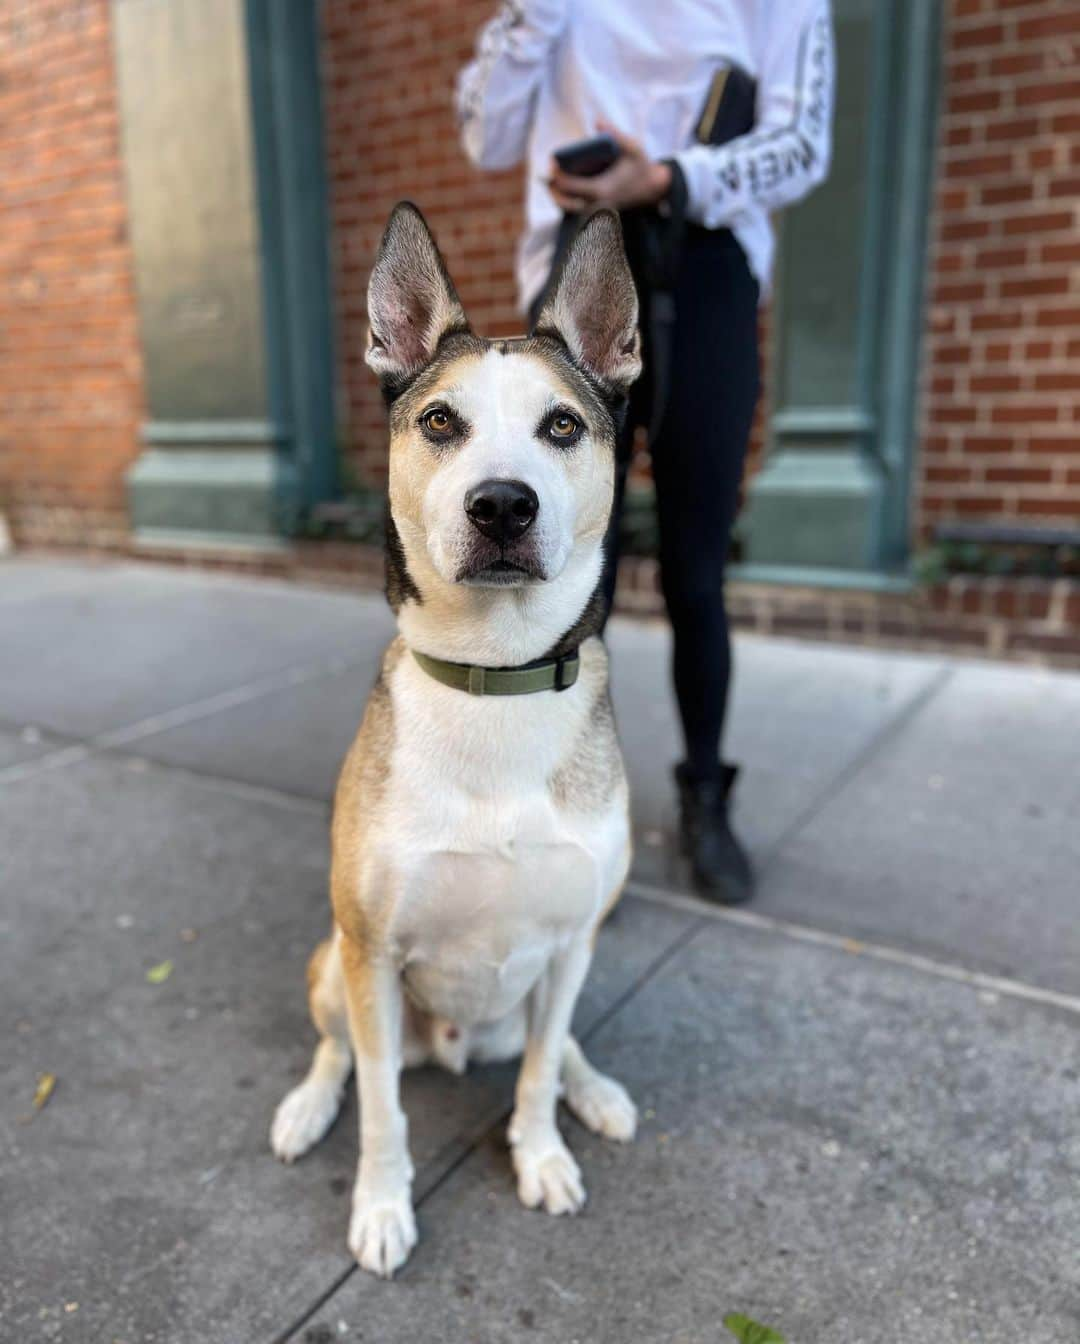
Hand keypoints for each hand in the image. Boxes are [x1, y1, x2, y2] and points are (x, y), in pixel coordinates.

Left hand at [547, 122, 671, 212]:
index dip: (558, 175)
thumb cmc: (641, 166)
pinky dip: (565, 199)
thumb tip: (597, 121)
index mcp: (601, 191)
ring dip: (557, 196)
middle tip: (547, 174)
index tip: (551, 163)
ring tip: (550, 181)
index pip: (571, 186)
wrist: (652, 190)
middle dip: (553, 188)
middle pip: (564, 202)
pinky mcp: (596, 212)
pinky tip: (560, 187)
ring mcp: (596, 211)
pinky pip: (574, 208)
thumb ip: (616, 134)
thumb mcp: (633, 147)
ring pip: (567, 208)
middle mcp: (596, 205)